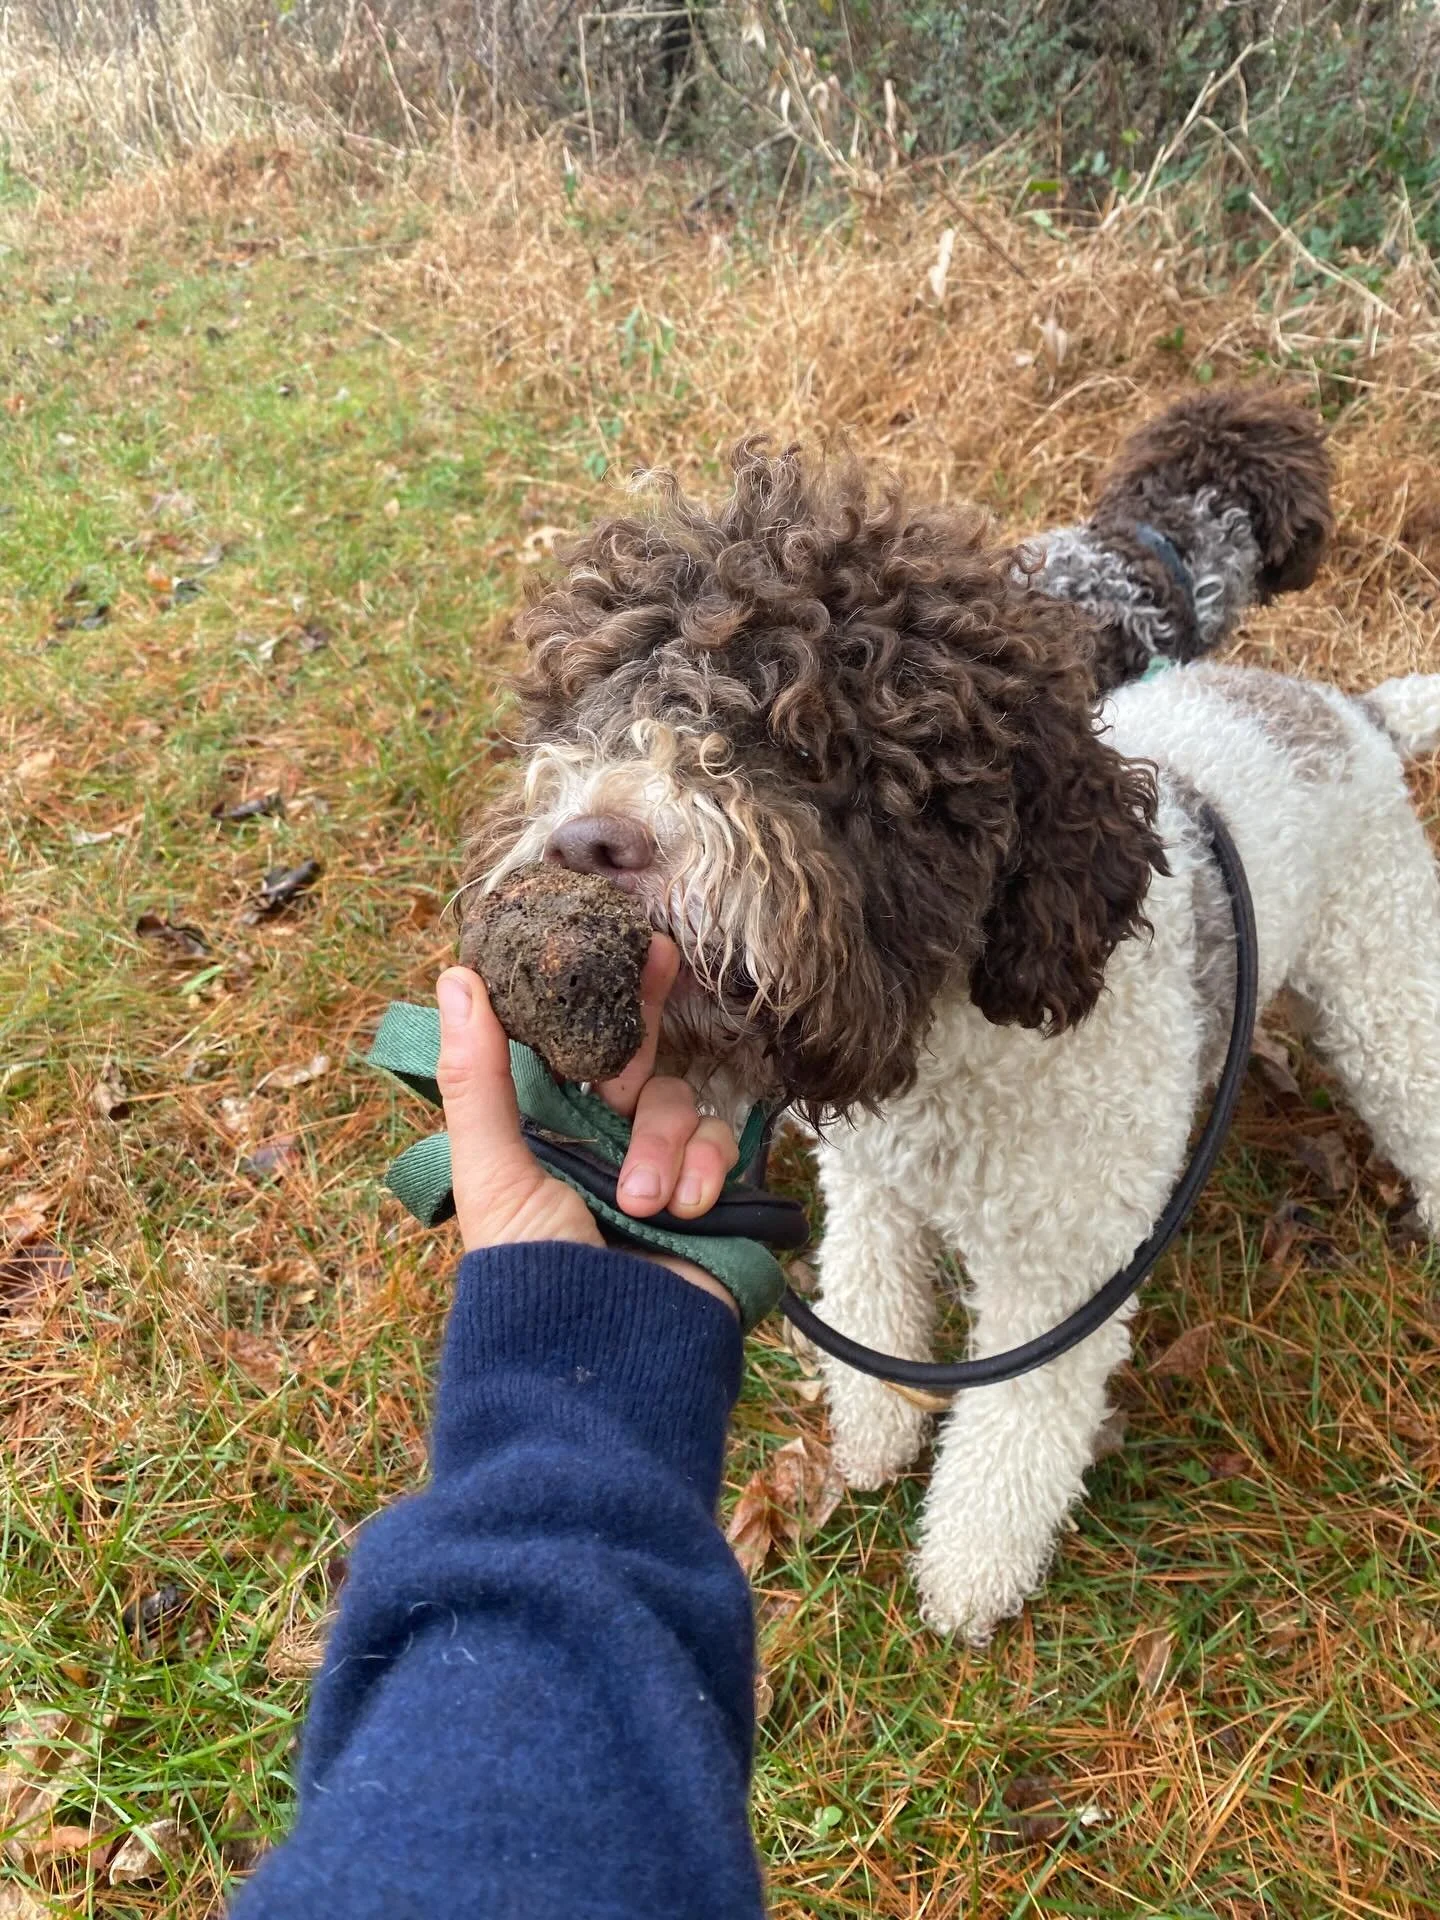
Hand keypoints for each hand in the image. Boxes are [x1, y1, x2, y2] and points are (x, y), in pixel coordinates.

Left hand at [434, 935, 738, 1313]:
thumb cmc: (530, 1272)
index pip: (573, 1045)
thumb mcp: (493, 1169)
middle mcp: (603, 1142)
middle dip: (647, 1016)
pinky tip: (683, 1209)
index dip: (596, 993)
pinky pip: (722, 1146)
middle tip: (659, 960)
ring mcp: (660, 1169)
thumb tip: (455, 976)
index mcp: (545, 1130)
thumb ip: (479, 1074)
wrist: (601, 1362)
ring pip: (679, 1101)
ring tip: (641, 1199)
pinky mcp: (710, 1196)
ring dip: (662, 1142)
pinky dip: (704, 1171)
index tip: (616, 938)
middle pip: (637, 1057)